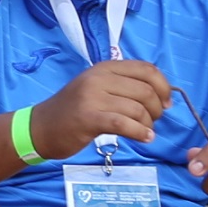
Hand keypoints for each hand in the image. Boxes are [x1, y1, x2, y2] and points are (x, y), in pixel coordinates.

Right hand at [32, 60, 172, 159]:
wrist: (41, 127)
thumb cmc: (74, 110)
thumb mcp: (98, 88)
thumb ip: (125, 86)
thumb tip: (163, 97)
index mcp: (104, 67)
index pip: (147, 69)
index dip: (164, 87)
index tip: (166, 103)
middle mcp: (98, 78)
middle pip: (145, 90)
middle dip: (157, 109)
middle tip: (153, 121)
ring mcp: (92, 97)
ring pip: (137, 108)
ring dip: (148, 124)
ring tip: (144, 132)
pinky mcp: (88, 118)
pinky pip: (124, 124)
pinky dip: (140, 132)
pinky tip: (144, 138)